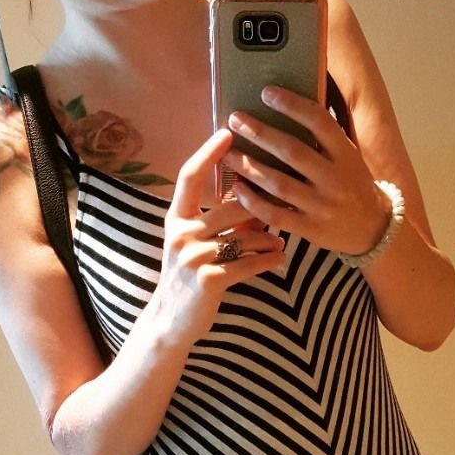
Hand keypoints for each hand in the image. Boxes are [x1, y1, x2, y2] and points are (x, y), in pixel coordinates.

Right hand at [153, 128, 286, 344]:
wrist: (172, 321)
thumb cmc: (188, 277)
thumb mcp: (193, 244)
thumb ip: (215, 221)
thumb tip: (252, 195)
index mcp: (175, 219)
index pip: (189, 177)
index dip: (207, 153)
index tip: (226, 132)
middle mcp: (181, 234)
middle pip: (231, 206)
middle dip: (260, 208)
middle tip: (283, 205)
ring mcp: (193, 257)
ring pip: (245, 236)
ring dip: (268, 238)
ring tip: (280, 241)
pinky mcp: (209, 280)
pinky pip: (249, 263)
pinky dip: (268, 260)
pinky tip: (279, 258)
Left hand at [222, 86, 388, 254]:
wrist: (374, 229)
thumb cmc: (353, 185)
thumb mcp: (348, 157)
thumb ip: (324, 139)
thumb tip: (287, 106)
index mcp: (346, 155)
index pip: (319, 122)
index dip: (292, 105)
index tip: (266, 92)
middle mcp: (335, 179)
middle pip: (292, 151)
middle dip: (260, 133)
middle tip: (235, 120)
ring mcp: (322, 206)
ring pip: (278, 184)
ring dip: (249, 166)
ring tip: (227, 153)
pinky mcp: (310, 229)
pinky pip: (275, 215)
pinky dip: (253, 201)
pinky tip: (237, 187)